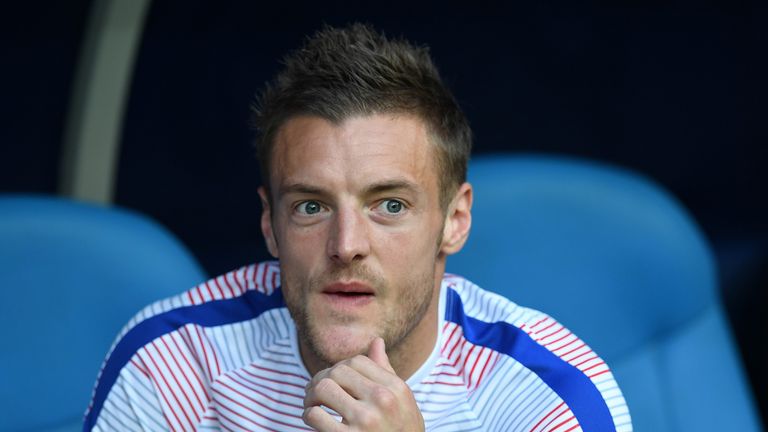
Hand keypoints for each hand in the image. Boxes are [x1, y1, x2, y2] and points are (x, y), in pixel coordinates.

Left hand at [303, 337, 424, 430]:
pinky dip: (308, 415)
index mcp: (395, 388)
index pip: (357, 361)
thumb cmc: (402, 430)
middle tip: (315, 391)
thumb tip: (376, 341)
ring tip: (312, 404)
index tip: (334, 380)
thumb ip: (386, 371)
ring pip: (323, 387)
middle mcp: (382, 400)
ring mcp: (365, 420)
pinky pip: (316, 416)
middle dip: (321, 378)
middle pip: (338, 371)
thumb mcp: (402, 401)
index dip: (340, 367)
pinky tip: (313, 419)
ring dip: (311, 395)